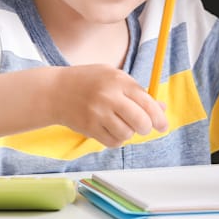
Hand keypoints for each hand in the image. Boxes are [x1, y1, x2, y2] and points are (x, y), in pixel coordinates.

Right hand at [52, 65, 167, 147]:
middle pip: (140, 121)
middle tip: (144, 127)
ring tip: (122, 124)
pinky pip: (113, 142)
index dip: (158, 117)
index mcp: (119, 80)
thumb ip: (137, 91)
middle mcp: (109, 97)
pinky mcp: (89, 128)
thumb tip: (161, 108)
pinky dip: (117, 140)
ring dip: (129, 133)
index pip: (146, 102)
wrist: (56, 91)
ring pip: (126, 133)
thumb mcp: (114, 77)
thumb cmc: (90, 81)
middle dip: (147, 127)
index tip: (163, 125)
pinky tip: (111, 130)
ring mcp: (98, 114)